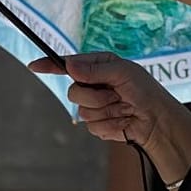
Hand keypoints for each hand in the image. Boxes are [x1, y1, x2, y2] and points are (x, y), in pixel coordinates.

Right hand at [28, 52, 190, 174]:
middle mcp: (92, 85)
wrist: (156, 120)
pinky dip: (108, 123)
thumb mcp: (123, 72)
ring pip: (81, 110)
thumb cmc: (144, 90)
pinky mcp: (97, 123)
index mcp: (97, 67)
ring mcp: (94, 105)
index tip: (34, 66)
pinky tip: (122, 119)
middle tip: (115, 94)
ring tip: (122, 107)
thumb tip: (70, 65)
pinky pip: (91, 125)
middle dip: (94, 95)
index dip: (50, 65)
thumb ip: (95, 70)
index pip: (68, 65)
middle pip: (73, 91)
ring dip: (104, 110)